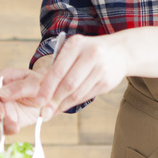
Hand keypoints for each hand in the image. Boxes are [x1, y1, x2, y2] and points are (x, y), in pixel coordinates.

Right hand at [0, 68, 45, 134]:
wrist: (49, 99)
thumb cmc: (43, 87)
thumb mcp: (35, 85)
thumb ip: (20, 88)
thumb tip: (0, 93)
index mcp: (4, 78)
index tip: (2, 114)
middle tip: (0, 126)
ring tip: (12, 128)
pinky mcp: (2, 117)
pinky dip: (4, 130)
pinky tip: (15, 129)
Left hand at [7, 34, 127, 120]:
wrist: (119, 51)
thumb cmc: (87, 52)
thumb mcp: (73, 50)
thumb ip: (58, 66)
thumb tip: (41, 90)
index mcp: (76, 44)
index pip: (58, 70)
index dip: (47, 88)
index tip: (38, 100)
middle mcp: (91, 55)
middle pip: (68, 84)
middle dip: (54, 100)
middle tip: (44, 112)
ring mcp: (101, 69)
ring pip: (77, 93)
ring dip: (63, 105)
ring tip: (52, 112)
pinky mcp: (108, 82)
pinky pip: (86, 96)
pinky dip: (74, 103)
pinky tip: (65, 106)